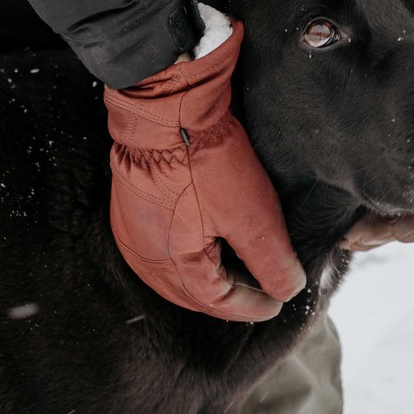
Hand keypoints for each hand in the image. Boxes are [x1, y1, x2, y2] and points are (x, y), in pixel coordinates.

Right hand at [104, 20, 305, 321]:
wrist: (165, 108)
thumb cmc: (203, 159)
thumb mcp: (251, 215)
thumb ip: (270, 260)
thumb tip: (286, 289)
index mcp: (174, 266)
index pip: (219, 303)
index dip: (252, 305)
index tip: (276, 299)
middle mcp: (145, 257)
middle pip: (191, 294)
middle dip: (226, 295)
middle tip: (257, 288)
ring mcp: (132, 232)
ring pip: (172, 273)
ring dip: (203, 276)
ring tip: (233, 266)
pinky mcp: (128, 208)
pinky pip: (157, 247)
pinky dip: (182, 253)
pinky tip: (199, 240)